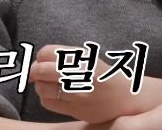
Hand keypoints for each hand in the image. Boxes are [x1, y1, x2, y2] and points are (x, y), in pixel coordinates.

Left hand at [29, 44, 145, 122]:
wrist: (128, 98)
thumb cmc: (105, 76)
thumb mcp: (88, 59)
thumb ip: (63, 58)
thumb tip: (33, 65)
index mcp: (84, 57)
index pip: (47, 52)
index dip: (40, 57)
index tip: (42, 61)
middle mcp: (81, 74)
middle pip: (41, 70)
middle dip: (34, 71)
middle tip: (37, 74)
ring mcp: (79, 93)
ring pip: (43, 88)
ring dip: (40, 86)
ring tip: (48, 86)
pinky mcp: (78, 109)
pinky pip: (49, 103)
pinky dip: (46, 99)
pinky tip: (55, 96)